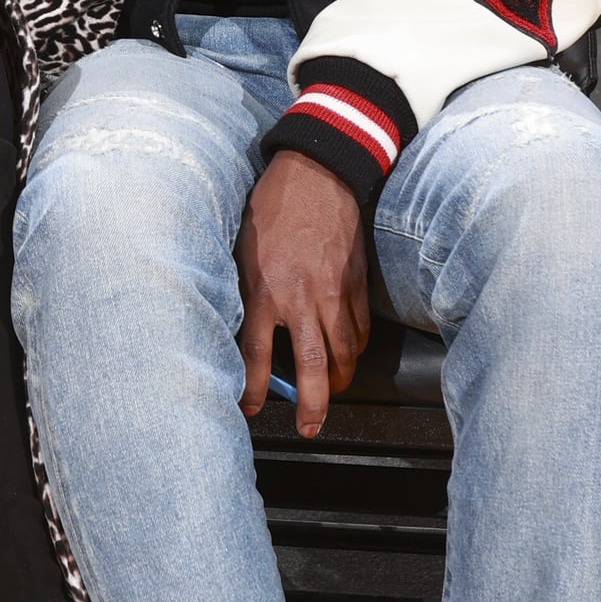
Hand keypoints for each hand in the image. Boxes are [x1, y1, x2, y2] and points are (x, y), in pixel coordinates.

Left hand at [235, 151, 370, 439]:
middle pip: (312, 366)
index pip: (256, 355)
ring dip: (337, 380)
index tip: (250, 408)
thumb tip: (244, 329)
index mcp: (263, 290)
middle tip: (310, 427)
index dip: (253, 390)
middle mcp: (300, 298)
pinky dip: (355, 348)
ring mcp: (333, 292)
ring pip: (343, 352)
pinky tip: (348, 354)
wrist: (317, 174)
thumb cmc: (270, 209)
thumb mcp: (240, 251)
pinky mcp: (356, 283)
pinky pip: (360, 328)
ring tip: (330, 393)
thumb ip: (245, 292)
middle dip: (313, 404)